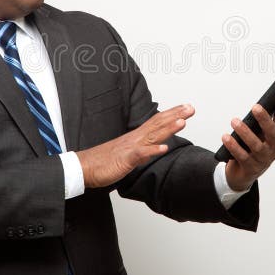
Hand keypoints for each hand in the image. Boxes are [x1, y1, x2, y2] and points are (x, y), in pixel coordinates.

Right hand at [77, 104, 194, 187]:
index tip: (185, 108)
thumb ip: (144, 150)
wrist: (84, 167)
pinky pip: (140, 155)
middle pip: (158, 124)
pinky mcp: (125, 160)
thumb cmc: (103, 161)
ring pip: (152, 136)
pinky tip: (163, 149)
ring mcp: (130, 148)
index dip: (172, 114)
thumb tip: (157, 148)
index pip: (157, 122)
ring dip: (168, 128)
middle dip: (175, 115)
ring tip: (182, 121)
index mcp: (136, 137)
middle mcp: (135, 139)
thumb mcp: (128, 155)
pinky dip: (152, 151)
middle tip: (191, 108)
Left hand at [222, 86, 274, 191]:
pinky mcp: (251, 168)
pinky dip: (234, 146)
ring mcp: (264, 160)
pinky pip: (242, 156)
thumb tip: (265, 98)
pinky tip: (226, 138)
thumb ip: (263, 117)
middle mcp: (274, 148)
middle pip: (272, 133)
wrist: (244, 173)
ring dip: (245, 132)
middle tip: (255, 107)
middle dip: (264, 119)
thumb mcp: (260, 132)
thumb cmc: (253, 147)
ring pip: (257, 146)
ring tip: (234, 121)